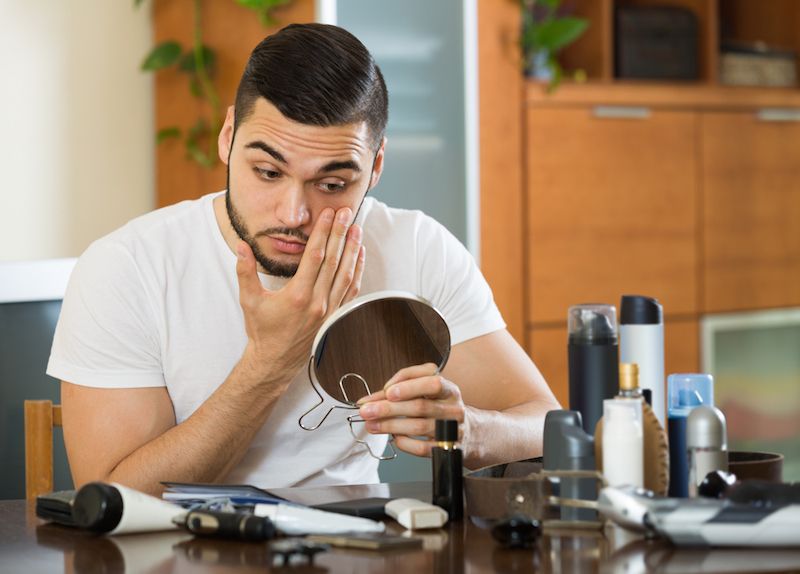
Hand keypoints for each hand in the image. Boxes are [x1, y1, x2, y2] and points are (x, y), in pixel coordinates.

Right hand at [236, 207, 365, 386]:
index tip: (328, 214)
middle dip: (340, 233)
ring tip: (356, 228)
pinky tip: (359, 255)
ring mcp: (329, 311)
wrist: (274, 362)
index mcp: (298, 296)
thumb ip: (245, 271)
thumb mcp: (249, 300)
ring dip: (352, 249)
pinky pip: (351, 290)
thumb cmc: (261, 330)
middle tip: (346, 212)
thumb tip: (241, 246)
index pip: (315, 256)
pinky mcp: (335, 317)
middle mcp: (318, 302)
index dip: (323, 233)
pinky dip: (357, 271)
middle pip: (334, 261)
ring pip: (347, 274)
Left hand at [357, 363, 472, 458]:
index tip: (387, 391)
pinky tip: (394, 437)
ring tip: (372, 424)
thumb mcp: (429, 391)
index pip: (433, 382)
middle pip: (420, 406)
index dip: (409, 386)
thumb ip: (402, 388)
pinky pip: (421, 447)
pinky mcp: (446, 449)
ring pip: (418, 427)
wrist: (471, 433)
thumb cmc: (442, 408)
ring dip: (390, 426)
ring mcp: (452, 430)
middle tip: (367, 410)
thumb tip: (372, 398)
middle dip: (389, 408)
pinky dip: (403, 442)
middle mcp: (453, 408)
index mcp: (449, 390)